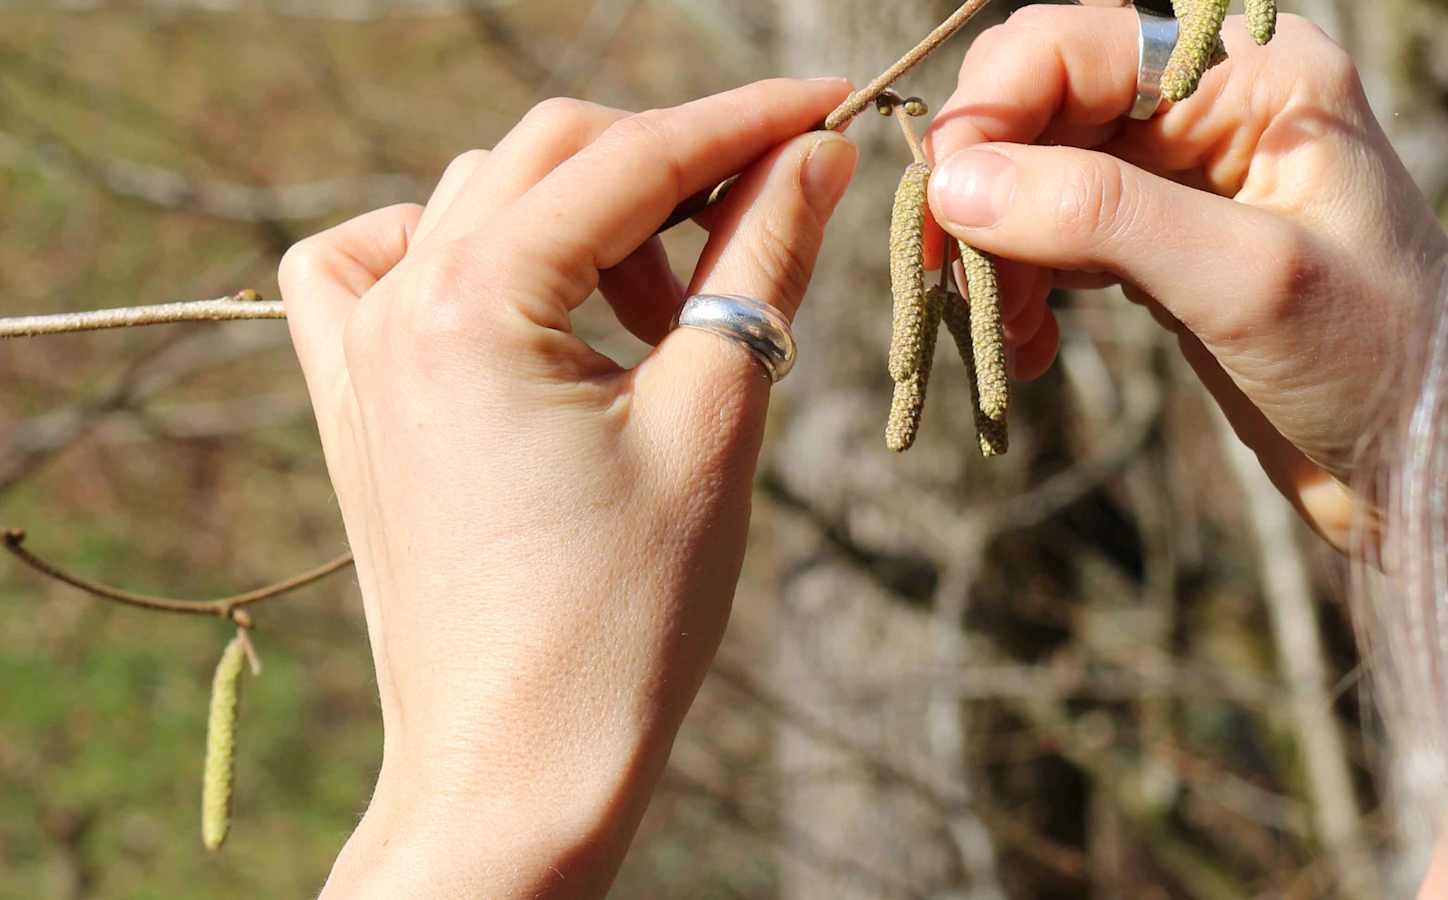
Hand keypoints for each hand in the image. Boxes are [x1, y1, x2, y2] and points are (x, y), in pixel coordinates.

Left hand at [279, 78, 857, 897]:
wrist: (519, 767)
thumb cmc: (626, 616)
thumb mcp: (713, 419)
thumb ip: (758, 262)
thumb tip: (808, 155)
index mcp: (473, 303)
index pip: (634, 158)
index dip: (745, 121)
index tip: (828, 105)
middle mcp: (394, 304)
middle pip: (551, 153)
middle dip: (671, 164)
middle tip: (766, 220)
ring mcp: (358, 351)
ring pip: (478, 197)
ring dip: (587, 216)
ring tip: (663, 315)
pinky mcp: (354, 401)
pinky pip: (374, 263)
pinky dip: (456, 246)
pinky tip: (523, 298)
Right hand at [923, 6, 1447, 549]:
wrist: (1427, 464)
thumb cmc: (1378, 361)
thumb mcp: (1242, 280)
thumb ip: (1099, 215)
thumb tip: (954, 184)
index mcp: (1252, 72)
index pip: (1077, 44)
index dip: (994, 109)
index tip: (942, 200)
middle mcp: (1211, 105)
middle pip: (1042, 107)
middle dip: (985, 189)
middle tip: (954, 279)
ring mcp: (1183, 176)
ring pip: (1036, 176)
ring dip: (998, 250)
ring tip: (1004, 334)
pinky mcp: (1163, 242)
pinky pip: (1057, 237)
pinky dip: (1024, 286)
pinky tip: (1029, 348)